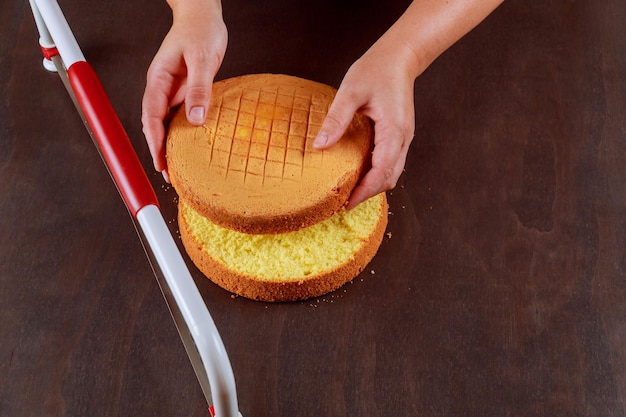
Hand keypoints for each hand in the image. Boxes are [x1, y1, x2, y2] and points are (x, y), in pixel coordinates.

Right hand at [141, 1, 226, 179]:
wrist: (203, 16)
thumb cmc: (200, 30)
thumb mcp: (202, 58)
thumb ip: (199, 88)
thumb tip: (195, 118)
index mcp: (159, 80)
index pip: (151, 115)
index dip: (154, 140)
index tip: (159, 160)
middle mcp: (163, 88)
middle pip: (155, 124)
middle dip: (159, 149)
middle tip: (168, 174)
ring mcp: (173, 91)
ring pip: (167, 123)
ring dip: (170, 144)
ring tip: (177, 168)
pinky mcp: (186, 91)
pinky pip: (181, 116)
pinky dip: (183, 133)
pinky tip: (190, 146)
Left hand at [314, 41, 415, 209]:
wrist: (399, 57)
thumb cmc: (376, 70)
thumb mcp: (351, 91)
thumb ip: (336, 119)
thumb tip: (320, 145)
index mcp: (394, 130)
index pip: (381, 170)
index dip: (365, 190)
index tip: (347, 203)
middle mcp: (403, 138)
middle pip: (390, 177)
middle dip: (368, 193)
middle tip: (343, 203)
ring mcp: (404, 138)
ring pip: (393, 172)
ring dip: (374, 185)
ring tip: (350, 192)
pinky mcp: (400, 135)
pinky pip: (392, 162)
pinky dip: (377, 173)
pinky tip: (359, 173)